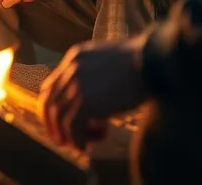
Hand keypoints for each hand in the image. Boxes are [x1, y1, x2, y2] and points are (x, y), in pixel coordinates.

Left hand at [39, 35, 148, 150]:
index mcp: (75, 57)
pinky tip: (90, 144)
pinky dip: (78, 140)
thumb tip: (87, 103)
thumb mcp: (107, 63)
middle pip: (49, 102)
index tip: (60, 123)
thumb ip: (92, 76)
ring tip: (83, 143)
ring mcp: (77, 84)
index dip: (52, 108)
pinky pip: (72, 128)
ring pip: (59, 118)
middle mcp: (71, 69)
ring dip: (69, 135)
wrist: (152, 62)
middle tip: (63, 140)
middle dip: (54, 125)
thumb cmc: (139, 64)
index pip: (51, 86)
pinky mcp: (86, 101)